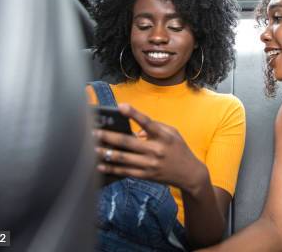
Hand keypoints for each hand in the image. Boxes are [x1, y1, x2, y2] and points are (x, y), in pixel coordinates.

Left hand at [93, 103, 207, 193]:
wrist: (189, 174)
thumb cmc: (179, 149)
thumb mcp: (172, 133)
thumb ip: (154, 127)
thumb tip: (135, 131)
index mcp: (163, 136)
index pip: (147, 122)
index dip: (133, 114)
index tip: (120, 106)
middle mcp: (156, 150)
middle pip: (127, 142)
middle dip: (108, 136)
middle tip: (92, 132)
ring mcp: (150, 164)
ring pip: (122, 158)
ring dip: (105, 153)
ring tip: (91, 148)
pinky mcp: (146, 175)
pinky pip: (125, 171)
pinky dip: (111, 168)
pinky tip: (100, 164)